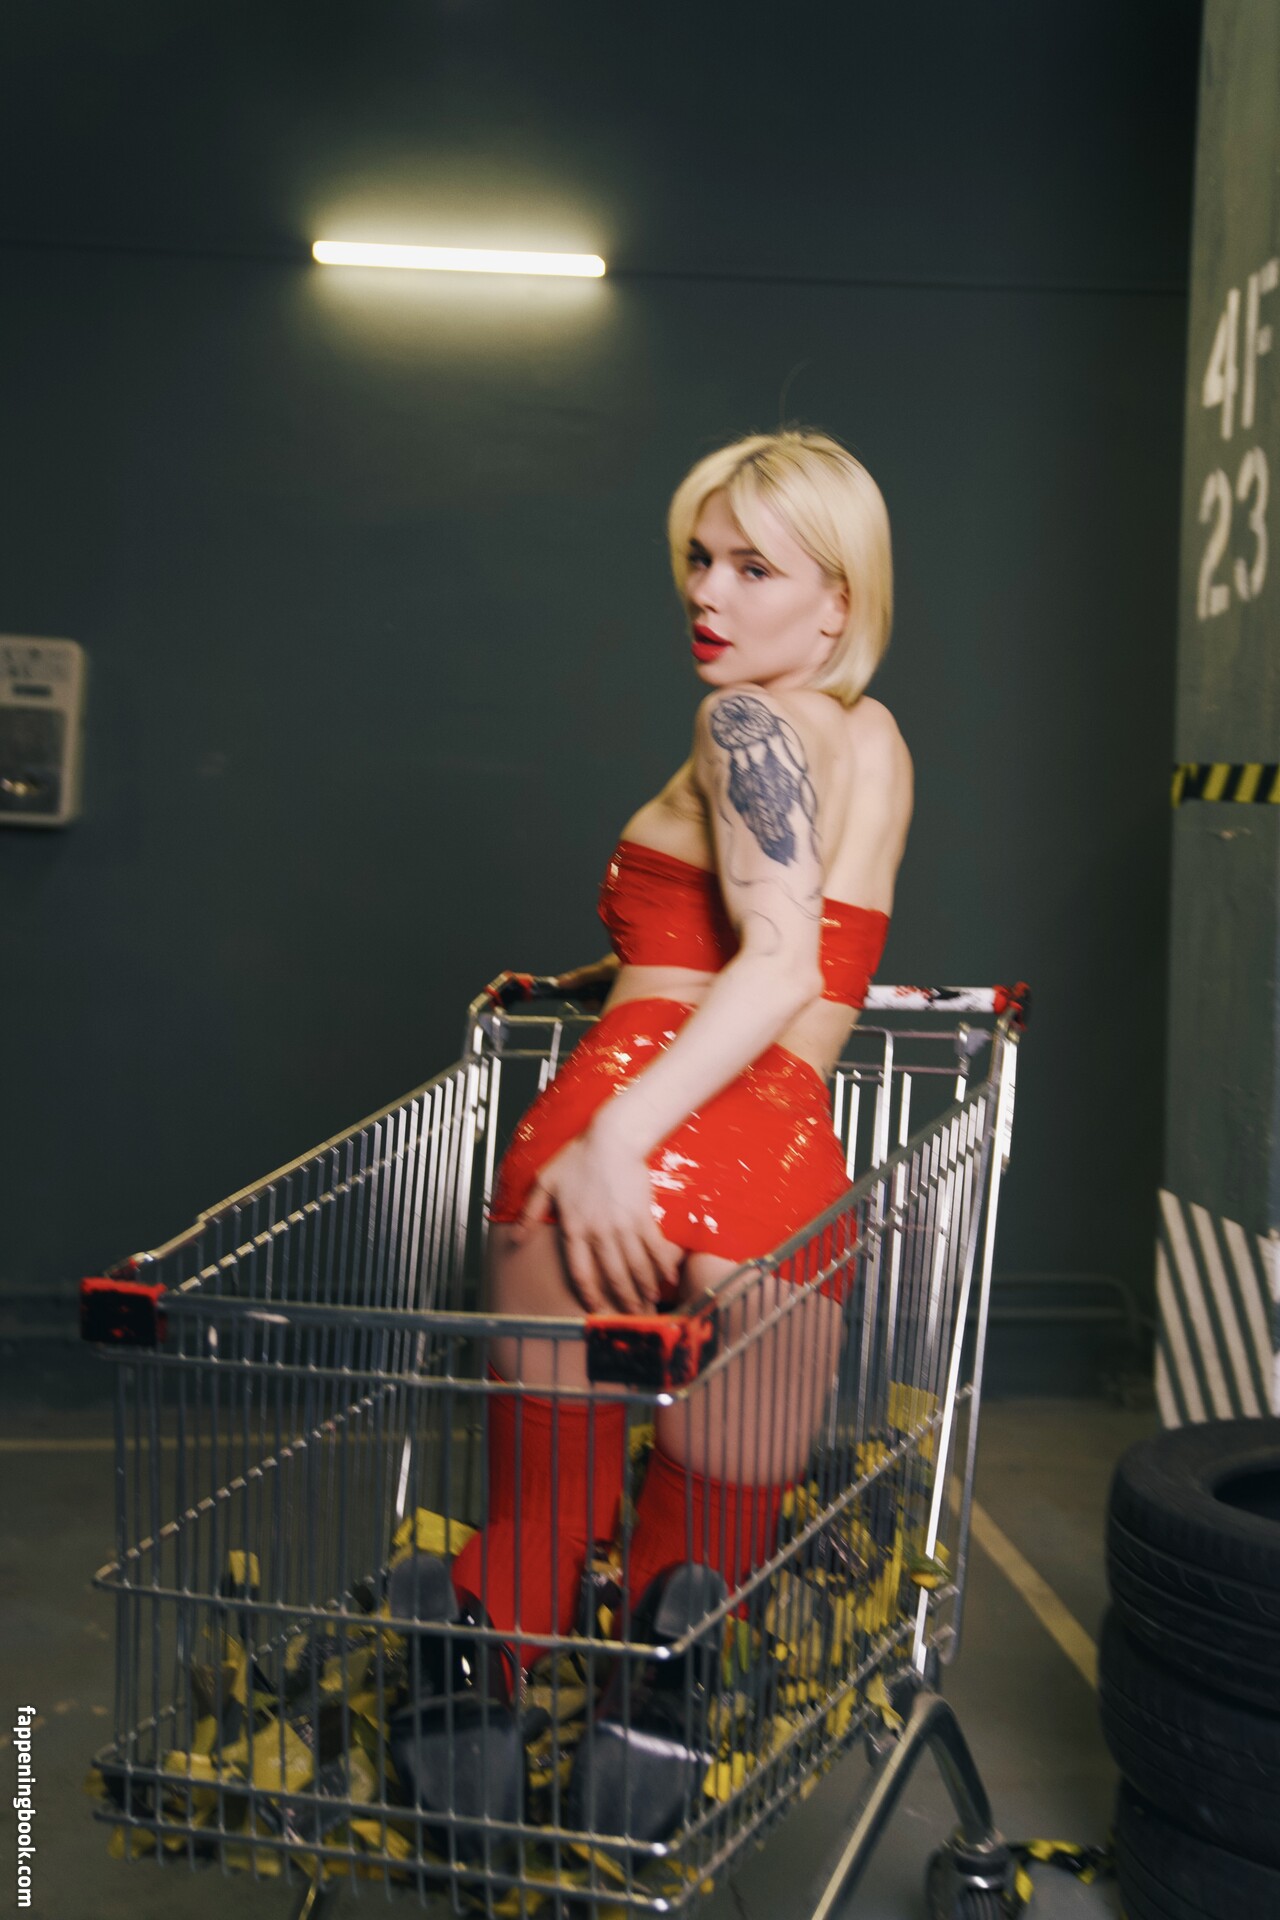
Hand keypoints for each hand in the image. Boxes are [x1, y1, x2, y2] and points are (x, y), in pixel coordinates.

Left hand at [512, 1119, 680, 1313]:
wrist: (612, 1138)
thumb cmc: (578, 1157)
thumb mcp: (545, 1182)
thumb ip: (530, 1213)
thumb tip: (515, 1238)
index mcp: (574, 1227)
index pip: (580, 1270)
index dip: (588, 1293)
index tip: (594, 1308)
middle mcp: (599, 1232)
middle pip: (612, 1275)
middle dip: (622, 1299)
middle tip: (631, 1314)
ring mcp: (622, 1225)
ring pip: (634, 1266)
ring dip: (642, 1288)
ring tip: (648, 1303)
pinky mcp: (642, 1215)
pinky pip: (653, 1247)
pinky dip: (661, 1264)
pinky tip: (667, 1278)